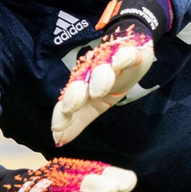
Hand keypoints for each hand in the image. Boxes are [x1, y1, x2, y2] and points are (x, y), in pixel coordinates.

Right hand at [0, 158, 136, 191]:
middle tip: (109, 188)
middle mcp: (52, 182)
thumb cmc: (47, 189)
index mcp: (66, 172)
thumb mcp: (70, 184)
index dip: (109, 175)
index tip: (129, 181)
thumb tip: (132, 179)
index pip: (90, 171)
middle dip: (92, 184)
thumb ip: (96, 185)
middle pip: (74, 182)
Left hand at [51, 24, 154, 145]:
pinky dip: (123, 56)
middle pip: (81, 81)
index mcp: (84, 86)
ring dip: (98, 78)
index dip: (62, 112)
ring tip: (97, 91)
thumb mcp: (96, 105)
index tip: (56, 127)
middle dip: (75, 93)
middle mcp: (93, 72)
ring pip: (102, 66)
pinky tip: (119, 63)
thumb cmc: (113, 80)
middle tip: (71, 107)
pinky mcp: (131, 51)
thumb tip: (58, 141)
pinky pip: (127, 52)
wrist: (133, 51)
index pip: (69, 99)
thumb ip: (78, 122)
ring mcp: (112, 60)